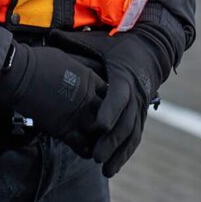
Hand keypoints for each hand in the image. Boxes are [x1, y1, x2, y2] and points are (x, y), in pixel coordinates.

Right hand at [0, 42, 106, 155]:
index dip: (110, 100)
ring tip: (98, 140)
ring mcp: (77, 115)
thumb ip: (83, 66)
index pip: (112, 94)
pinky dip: (87, 150)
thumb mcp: (67, 57)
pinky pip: (83, 147)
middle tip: (105, 124)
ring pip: (99, 133)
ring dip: (100, 137)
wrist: (19, 74)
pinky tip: (86, 149)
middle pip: (109, 115)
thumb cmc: (39, 61)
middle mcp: (88, 99)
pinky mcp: (64, 130)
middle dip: (108, 120)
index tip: (105, 103)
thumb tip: (92, 66)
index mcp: (90, 79)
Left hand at [50, 26, 172, 175]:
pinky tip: (113, 167)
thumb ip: (75, 40)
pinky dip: (125, 154)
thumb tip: (50, 34)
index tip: (99, 124)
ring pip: (132, 134)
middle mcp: (135, 94)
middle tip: (96, 155)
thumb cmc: (119, 46)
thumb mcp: (99, 41)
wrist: (149, 49)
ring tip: (104, 167)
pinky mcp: (140, 116)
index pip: (118, 95)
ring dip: (119, 153)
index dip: (110, 110)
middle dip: (112, 140)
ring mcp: (140, 107)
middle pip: (126, 121)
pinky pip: (135, 138)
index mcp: (123, 75)